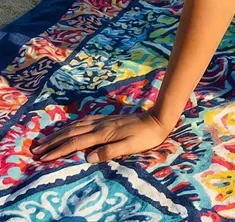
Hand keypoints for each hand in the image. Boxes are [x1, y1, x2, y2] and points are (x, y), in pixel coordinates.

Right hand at [30, 110, 171, 163]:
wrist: (157, 120)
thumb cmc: (145, 137)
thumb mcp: (130, 147)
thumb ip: (109, 151)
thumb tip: (88, 157)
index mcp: (103, 134)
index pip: (76, 143)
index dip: (58, 150)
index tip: (42, 158)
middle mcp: (100, 125)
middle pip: (71, 132)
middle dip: (53, 141)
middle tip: (35, 149)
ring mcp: (103, 121)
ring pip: (76, 125)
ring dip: (59, 132)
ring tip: (46, 139)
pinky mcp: (108, 119)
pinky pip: (84, 121)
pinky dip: (72, 125)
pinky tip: (69, 127)